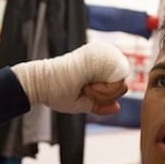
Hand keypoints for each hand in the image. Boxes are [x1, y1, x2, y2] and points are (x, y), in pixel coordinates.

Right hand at [11, 42, 130, 113]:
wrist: (42, 82)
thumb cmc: (56, 92)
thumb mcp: (82, 103)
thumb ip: (100, 106)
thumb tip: (118, 108)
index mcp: (99, 68)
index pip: (119, 86)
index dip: (106, 96)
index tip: (86, 93)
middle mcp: (103, 59)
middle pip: (122, 86)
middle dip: (105, 95)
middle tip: (85, 90)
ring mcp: (103, 55)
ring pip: (120, 85)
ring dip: (102, 93)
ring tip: (85, 87)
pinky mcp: (101, 56)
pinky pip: (116, 82)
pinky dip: (103, 91)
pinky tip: (87, 87)